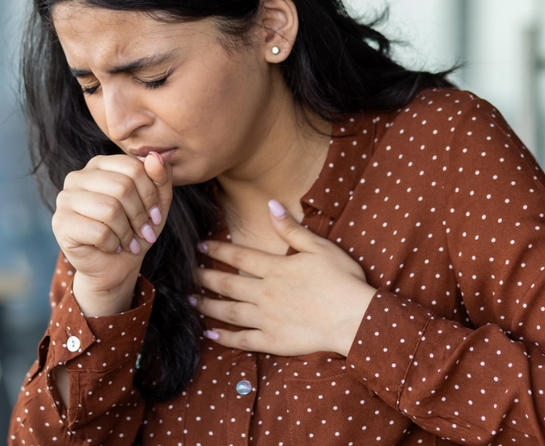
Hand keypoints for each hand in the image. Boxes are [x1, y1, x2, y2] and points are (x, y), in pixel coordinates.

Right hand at [51, 152, 172, 315]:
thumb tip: (155, 156)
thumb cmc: (134, 228)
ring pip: (110, 209)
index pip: (133, 167)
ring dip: (127, 232)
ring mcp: (65, 199)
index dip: (150, 194)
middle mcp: (77, 176)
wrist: (115, 265)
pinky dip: (113, 244)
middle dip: (140, 215)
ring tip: (129, 241)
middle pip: (122, 187)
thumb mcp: (157, 202)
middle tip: (144, 232)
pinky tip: (112, 247)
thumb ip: (160, 177)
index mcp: (100, 164)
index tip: (156, 215)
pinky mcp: (61, 224)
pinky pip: (98, 231)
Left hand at [192, 200, 375, 357]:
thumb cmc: (343, 280)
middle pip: (227, 283)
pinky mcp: (273, 340)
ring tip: (191, 300)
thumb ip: (292, 229)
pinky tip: (209, 333)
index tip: (200, 246)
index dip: (217, 249)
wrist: (356, 319)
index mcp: (276, 268)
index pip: (239, 255)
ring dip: (207, 305)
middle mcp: (265, 292)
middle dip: (205, 277)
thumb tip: (272, 204)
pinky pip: (242, 339)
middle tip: (189, 273)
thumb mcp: (320, 247)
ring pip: (229, 311)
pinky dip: (223, 337)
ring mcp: (267, 318)